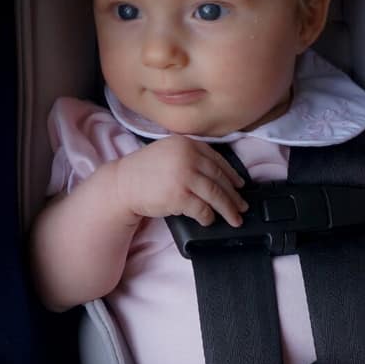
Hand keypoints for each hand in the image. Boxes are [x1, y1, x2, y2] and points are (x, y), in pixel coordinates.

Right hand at [115, 135, 247, 225]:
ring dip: (228, 209)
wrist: (121, 184)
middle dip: (234, 196)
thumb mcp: (169, 153)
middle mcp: (188, 157)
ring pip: (216, 195)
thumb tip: (217, 175)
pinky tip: (209, 220)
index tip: (240, 185)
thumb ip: (190, 157)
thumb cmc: (144, 172)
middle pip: (220, 178)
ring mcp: (184, 176)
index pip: (217, 160)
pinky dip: (208, 217)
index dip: (232, 175)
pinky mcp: (179, 196)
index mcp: (187, 144)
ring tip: (235, 218)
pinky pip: (202, 209)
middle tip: (242, 207)